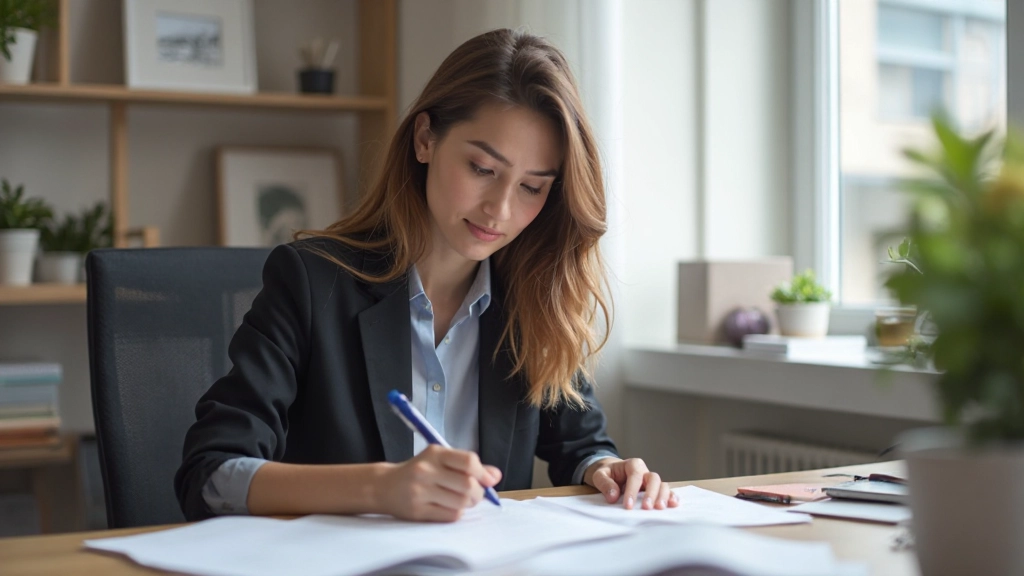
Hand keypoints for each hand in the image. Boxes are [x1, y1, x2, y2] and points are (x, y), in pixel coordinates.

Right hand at [377, 445, 501, 521]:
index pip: (468, 461)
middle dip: (478, 493)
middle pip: (468, 485)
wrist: (384, 486)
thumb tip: (495, 475)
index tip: (488, 480)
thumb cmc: (418, 472)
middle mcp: (426, 470)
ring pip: (461, 502)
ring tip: (463, 501)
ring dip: (469, 504)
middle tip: (476, 494)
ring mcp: (420, 491)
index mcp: (435, 454)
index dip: (483, 473)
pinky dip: (456, 513)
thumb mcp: (440, 460)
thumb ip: (468, 466)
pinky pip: (450, 515)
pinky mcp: (417, 511)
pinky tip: (449, 507)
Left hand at [583, 457, 678, 509]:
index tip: (628, 505)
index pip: (635, 476)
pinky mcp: (655, 490)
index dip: (632, 491)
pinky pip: (666, 492)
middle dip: (651, 493)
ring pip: (662, 485)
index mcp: (632, 464)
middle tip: (646, 508)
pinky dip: (671, 497)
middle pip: (653, 478)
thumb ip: (605, 483)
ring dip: (663, 496)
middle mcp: (645, 471)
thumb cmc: (607, 473)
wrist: (612, 473)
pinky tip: (673, 504)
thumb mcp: (599, 475)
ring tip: (660, 508)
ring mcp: (651, 481)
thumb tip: (613, 496)